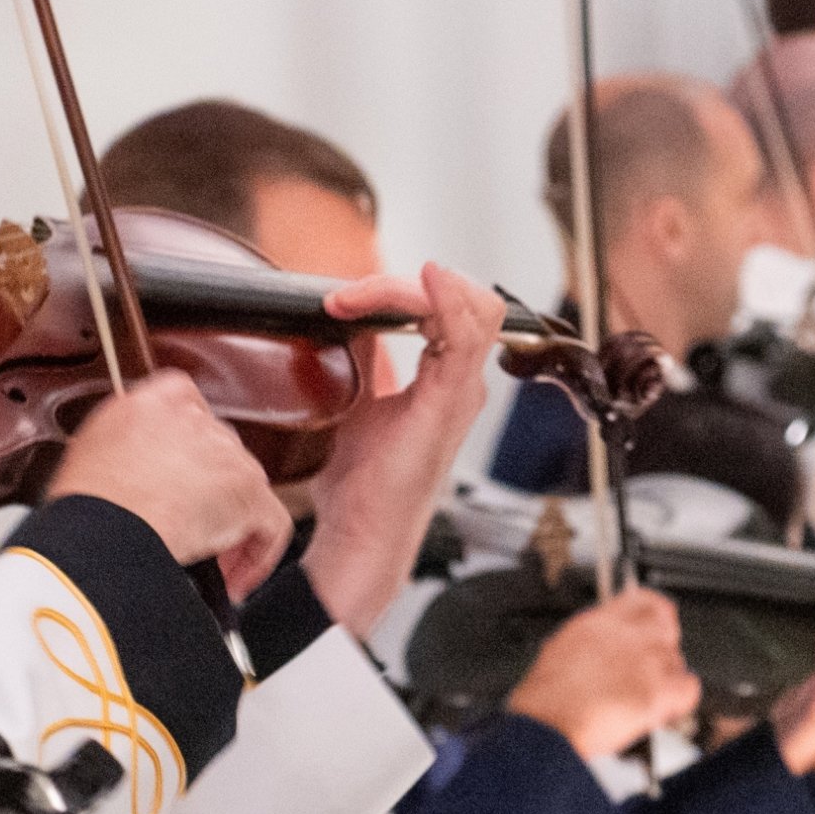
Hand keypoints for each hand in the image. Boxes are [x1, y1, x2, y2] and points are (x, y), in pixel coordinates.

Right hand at [45, 371, 291, 599]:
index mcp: (158, 400)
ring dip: (231, 527)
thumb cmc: (85, 501)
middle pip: (220, 455)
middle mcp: (198, 420)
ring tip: (210, 564)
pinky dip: (259, 555)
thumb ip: (126, 443)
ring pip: (245, 489)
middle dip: (210, 494)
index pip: (189, 411)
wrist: (100, 527)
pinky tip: (235, 581)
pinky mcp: (249, 492)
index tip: (179, 483)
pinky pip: (272, 525)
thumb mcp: (93, 449)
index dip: (189, 454)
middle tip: (192, 530)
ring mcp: (228, 454)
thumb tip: (134, 467)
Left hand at [302, 263, 508, 636]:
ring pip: (473, 308)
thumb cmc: (365, 484)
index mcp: (449, 380)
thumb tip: (352, 317)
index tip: (340, 300)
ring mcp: (461, 393)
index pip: (450, 307)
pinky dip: (445, 300)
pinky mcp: (447, 404)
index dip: (400, 289)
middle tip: (347, 298)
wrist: (360, 534)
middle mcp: (464, 383)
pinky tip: (424, 279)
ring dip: (409, 289)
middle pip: (471, 300)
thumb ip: (367, 355)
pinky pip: (463, 336)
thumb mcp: (360, 400)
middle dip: (408, 283)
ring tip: (355, 298)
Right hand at [505, 587, 698, 760]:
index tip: (659, 628)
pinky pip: (689, 689)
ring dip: (667, 682)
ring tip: (643, 700)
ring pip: (677, 662)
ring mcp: (647, 661)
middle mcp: (628, 635)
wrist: (547, 727)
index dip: (658, 616)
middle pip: (669, 629)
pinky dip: (680, 703)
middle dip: (664, 651)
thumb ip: (595, 639)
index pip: (646, 600)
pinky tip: (661, 711)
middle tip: (655, 670)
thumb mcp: (562, 649)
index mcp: (601, 622)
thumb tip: (610, 644)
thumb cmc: (546, 701)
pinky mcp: (658, 691)